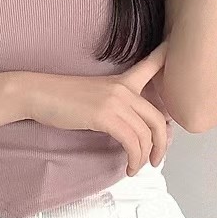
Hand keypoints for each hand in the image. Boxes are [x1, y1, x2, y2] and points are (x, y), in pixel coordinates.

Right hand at [25, 41, 170, 176]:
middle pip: (158, 118)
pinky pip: (132, 142)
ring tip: (136, 168)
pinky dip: (134, 158)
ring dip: (145, 157)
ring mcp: (115, 101)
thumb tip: (128, 127)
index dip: (169, 56)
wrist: (36, 94)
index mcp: (121, 81)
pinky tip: (128, 167)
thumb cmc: (59, 98)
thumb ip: (115, 105)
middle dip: (163, 144)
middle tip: (157, 159)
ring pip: (146, 134)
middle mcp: (123, 89)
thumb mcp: (93, 95)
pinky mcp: (105, 116)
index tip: (180, 49)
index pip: (152, 64)